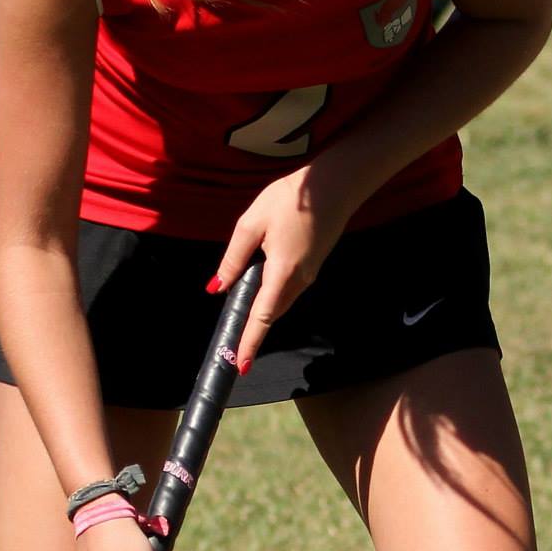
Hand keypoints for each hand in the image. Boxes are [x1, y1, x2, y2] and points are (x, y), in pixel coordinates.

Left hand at [209, 162, 351, 371]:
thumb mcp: (252, 224)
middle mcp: (300, 280)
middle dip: (255, 332)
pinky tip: (258, 287)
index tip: (241, 365)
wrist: (335, 185)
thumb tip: (217, 288)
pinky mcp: (313, 265)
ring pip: (282, 302)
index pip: (263, 317)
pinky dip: (273, 296)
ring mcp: (310, 274)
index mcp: (282, 272)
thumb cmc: (290, 199)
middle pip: (273, 314)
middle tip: (234, 349)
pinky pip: (290, 289)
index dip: (251, 342)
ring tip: (242, 324)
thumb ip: (233, 258)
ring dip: (264, 314)